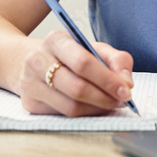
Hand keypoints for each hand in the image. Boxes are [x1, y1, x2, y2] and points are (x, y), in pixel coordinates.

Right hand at [17, 30, 133, 116]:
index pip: (83, 62)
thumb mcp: (92, 47)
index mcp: (55, 40)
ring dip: (97, 109)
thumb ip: (116, 59)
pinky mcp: (30, 104)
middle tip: (122, 101)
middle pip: (76, 88)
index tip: (126, 89)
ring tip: (111, 104)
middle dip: (105, 97)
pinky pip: (64, 116)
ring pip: (71, 107)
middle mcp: (37, 61)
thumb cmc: (68, 55)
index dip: (107, 79)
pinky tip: (94, 107)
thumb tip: (126, 82)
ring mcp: (30, 84)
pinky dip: (85, 114)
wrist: (32, 61)